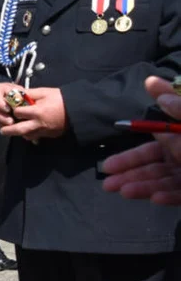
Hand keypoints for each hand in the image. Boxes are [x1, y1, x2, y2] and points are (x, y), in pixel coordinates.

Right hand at [0, 82, 19, 128]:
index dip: (2, 105)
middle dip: (1, 117)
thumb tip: (27, 104)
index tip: (9, 110)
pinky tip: (8, 128)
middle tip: (11, 122)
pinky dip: (0, 125)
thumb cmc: (15, 92)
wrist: (7, 93)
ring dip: (0, 123)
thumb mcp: (18, 90)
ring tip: (11, 126)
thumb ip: (20, 96)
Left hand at [0, 87, 66, 140]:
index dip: (14, 110)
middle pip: (20, 129)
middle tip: (2, 131)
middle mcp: (39, 123)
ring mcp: (45, 131)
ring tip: (13, 131)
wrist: (78, 110)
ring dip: (20, 133)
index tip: (12, 108)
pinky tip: (27, 130)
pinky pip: (37, 136)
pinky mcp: (50, 135)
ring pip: (28, 135)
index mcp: (37, 111)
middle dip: (9, 131)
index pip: (18, 113)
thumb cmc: (61, 99)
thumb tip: (17, 94)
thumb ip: (30, 94)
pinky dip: (30, 134)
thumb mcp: (45, 92)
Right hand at [103, 76, 180, 204]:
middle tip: (107, 183)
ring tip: (122, 191)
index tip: (108, 165)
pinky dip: (170, 196)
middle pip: (157, 165)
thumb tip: (152, 82)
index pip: (156, 142)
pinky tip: (155, 199)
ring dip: (144, 186)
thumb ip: (178, 108)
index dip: (131, 157)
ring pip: (167, 181)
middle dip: (132, 174)